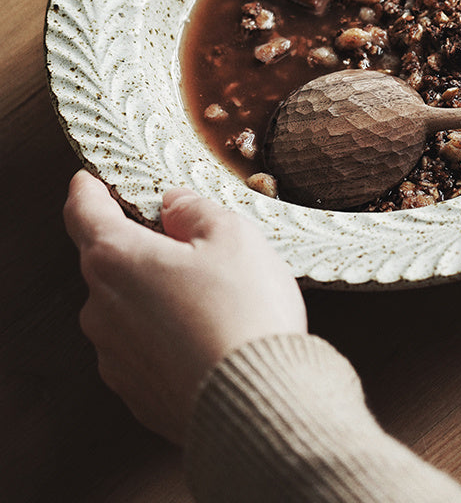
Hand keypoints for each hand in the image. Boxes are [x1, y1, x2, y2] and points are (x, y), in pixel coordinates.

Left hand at [64, 170, 306, 443]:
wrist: (256, 403)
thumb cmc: (243, 311)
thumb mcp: (232, 235)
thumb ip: (195, 210)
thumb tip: (173, 205)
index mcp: (117, 259)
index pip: (82, 211)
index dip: (87, 188)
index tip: (90, 179)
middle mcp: (101, 308)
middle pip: (108, 260)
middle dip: (139, 246)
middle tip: (186, 240)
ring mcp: (114, 356)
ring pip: (125, 307)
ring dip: (153, 294)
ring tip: (209, 297)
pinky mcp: (135, 393)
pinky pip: (142, 348)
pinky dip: (164, 335)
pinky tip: (205, 335)